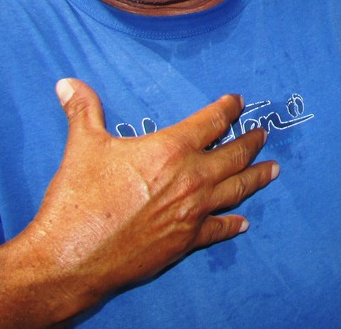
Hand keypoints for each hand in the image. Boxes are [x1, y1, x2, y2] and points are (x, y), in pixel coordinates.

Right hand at [24, 79, 277, 311]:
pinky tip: (243, 223)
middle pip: (234, 155)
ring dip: (257, 177)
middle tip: (264, 134)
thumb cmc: (78, 199)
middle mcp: (191, 178)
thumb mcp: (82, 146)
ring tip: (273, 169)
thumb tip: (68, 83)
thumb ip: (83, 110)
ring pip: (237, 190)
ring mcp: (193, 212)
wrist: (71, 257)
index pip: (212, 121)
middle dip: (252, 142)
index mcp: (171, 149)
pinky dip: (233, 224)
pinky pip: (218, 229)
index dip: (228, 109)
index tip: (238, 102)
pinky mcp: (186, 241)